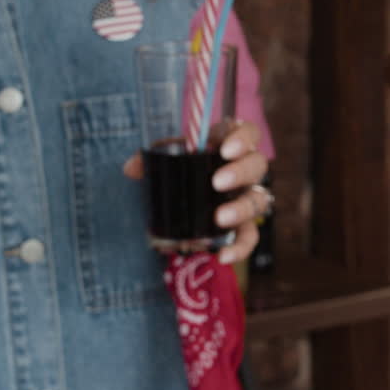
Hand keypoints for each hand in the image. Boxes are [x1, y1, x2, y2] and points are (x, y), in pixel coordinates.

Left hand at [123, 121, 269, 264]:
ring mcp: (245, 198)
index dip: (243, 138)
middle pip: (258, 164)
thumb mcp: (164, 162)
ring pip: (258, 200)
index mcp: (227, 146)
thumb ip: (150, 161)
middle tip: (217, 183)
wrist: (178, 206)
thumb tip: (132, 169)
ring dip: (241, 209)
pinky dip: (240, 247)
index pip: (247, 133)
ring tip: (220, 219)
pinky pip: (249, 237)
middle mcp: (243, 171)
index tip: (225, 150)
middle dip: (240, 172)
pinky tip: (223, 256)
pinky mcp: (242, 227)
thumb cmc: (178, 173)